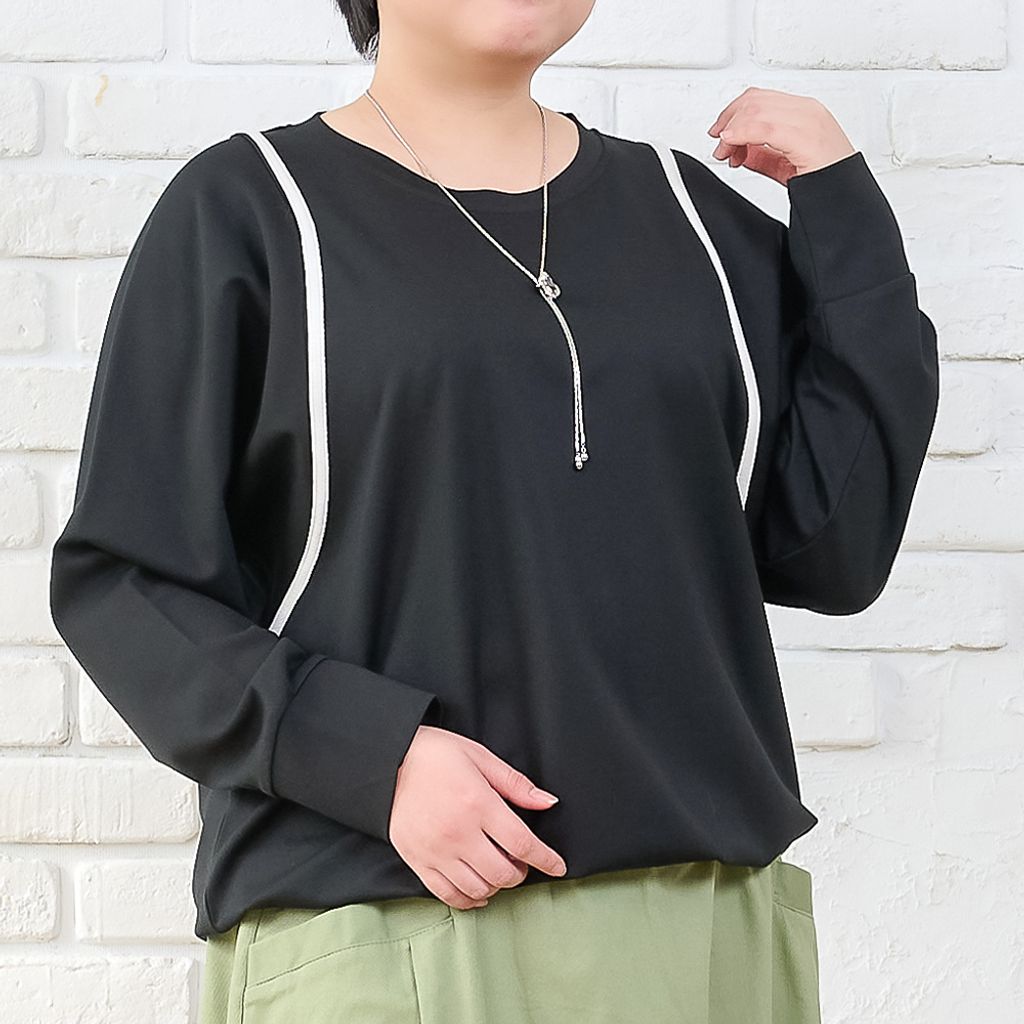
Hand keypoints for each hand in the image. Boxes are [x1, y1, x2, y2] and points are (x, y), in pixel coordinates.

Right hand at [388, 725, 567, 909]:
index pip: (522, 843)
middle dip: (520, 872)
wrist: (388, 761)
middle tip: (521, 861)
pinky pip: (448, 895)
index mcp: (477, 803)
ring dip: (497, 885)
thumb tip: (548, 802)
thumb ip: (516, 784)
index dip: (546, 859)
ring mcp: (436, 851)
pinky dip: (469, 899)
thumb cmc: (436, 754)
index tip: (558, 867)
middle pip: (503, 872)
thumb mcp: (480, 757)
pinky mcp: (418, 862)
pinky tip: (479, 890)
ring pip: (479, 888)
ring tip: (498, 869)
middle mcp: (458, 833)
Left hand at [706, 86, 856, 184]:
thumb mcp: (783, 165)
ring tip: (725, 152)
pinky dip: (742, 134)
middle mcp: (807, 111)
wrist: (846, 198)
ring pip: (757, 110)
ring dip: (732, 130)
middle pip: (755, 100)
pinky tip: (733, 145)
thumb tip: (738, 149)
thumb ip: (761, 155)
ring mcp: (809, 120)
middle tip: (719, 145)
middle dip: (729, 121)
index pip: (760, 98)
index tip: (720, 135)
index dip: (733, 113)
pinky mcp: (807, 136)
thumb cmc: (824, 180)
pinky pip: (766, 128)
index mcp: (804, 112)